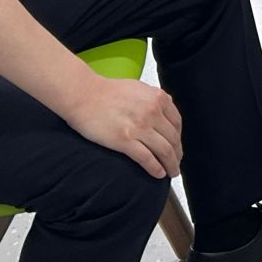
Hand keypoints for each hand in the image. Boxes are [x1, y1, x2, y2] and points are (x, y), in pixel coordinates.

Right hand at [64, 75, 183, 176]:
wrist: (82, 95)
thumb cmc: (107, 91)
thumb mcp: (138, 87)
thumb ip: (154, 97)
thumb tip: (166, 104)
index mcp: (158, 98)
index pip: (177, 123)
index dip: (179, 138)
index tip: (177, 147)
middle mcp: (152, 112)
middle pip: (173, 139)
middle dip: (177, 154)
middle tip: (176, 164)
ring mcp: (139, 127)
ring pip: (164, 151)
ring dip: (171, 165)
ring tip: (171, 172)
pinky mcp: (125, 140)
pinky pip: (147, 158)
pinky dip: (155, 168)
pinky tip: (158, 174)